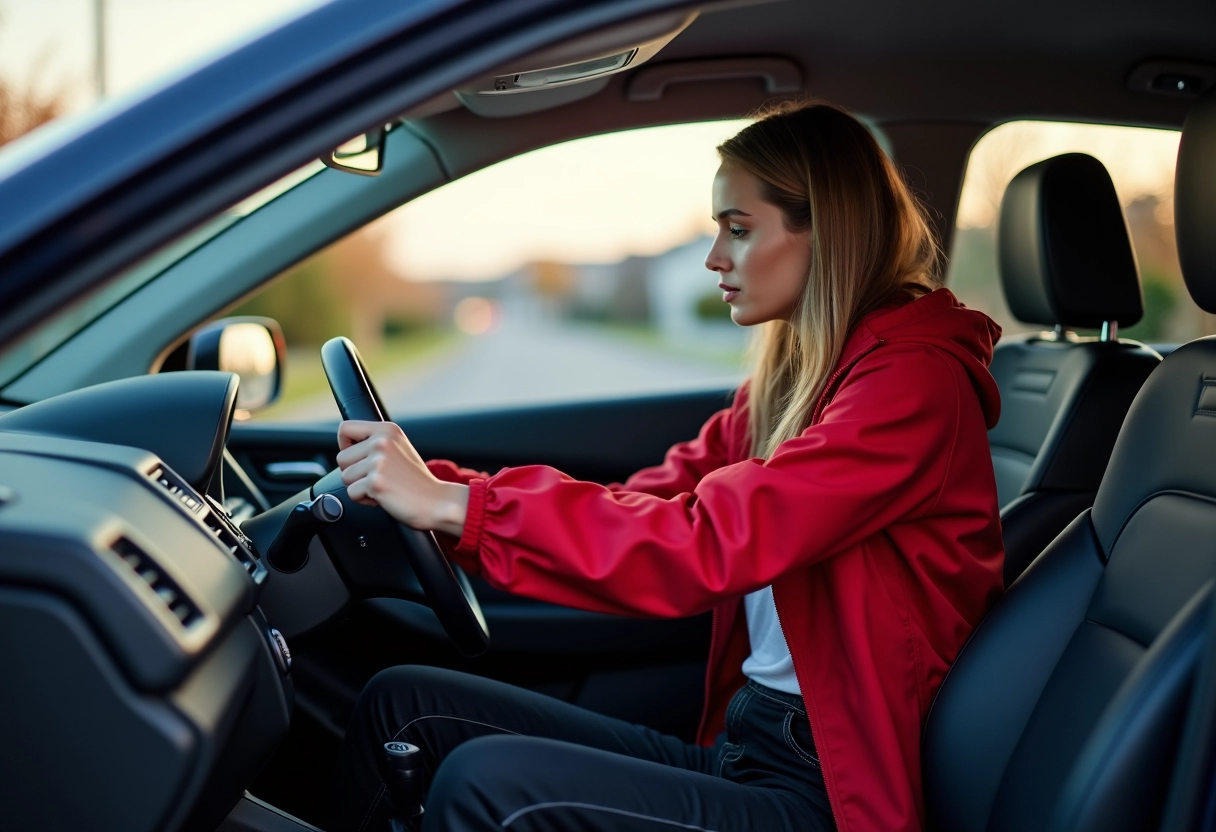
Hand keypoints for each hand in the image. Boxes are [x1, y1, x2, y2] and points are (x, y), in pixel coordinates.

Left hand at [336, 421, 468, 537]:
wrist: (436, 501)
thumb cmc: (416, 480)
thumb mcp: (399, 448)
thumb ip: (375, 442)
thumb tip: (346, 446)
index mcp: (387, 430)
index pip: (345, 428)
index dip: (345, 445)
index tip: (358, 457)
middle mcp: (382, 442)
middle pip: (341, 458)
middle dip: (354, 472)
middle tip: (377, 477)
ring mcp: (378, 462)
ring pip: (345, 477)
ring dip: (360, 487)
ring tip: (382, 486)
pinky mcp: (375, 482)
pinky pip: (352, 494)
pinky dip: (365, 500)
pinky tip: (383, 496)